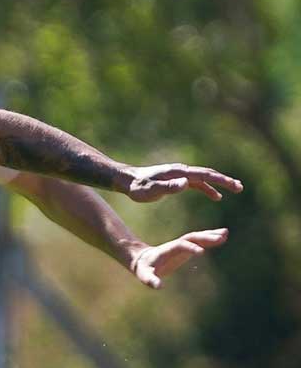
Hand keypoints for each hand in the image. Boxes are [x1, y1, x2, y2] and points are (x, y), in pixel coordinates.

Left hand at [122, 164, 242, 202]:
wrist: (127, 180)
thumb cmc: (137, 187)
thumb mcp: (151, 190)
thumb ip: (168, 187)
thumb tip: (187, 183)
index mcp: (178, 173)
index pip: (204, 175)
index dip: (220, 180)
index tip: (234, 185)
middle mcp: (181, 171)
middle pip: (207, 174)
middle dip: (225, 180)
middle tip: (240, 187)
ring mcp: (179, 174)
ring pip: (204, 177)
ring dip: (219, 183)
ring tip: (235, 189)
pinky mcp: (177, 180)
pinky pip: (197, 183)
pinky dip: (208, 188)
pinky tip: (215, 196)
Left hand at [129, 228, 228, 287]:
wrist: (143, 260)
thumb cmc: (144, 269)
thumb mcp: (145, 275)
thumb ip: (151, 280)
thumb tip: (158, 286)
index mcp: (167, 250)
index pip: (180, 245)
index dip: (190, 248)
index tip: (202, 252)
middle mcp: (176, 245)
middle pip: (191, 238)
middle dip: (205, 237)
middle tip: (220, 237)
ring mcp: (182, 245)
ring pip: (197, 237)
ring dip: (210, 235)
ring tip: (225, 233)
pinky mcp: (187, 248)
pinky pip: (200, 241)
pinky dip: (210, 239)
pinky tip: (223, 236)